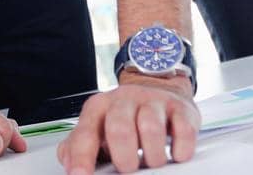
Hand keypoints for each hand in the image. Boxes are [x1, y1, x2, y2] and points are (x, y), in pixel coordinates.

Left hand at [57, 80, 198, 173]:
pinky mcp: (179, 108)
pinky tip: (175, 154)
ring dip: (152, 155)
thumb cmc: (125, 115)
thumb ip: (79, 145)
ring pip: (150, 128)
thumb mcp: (98, 126)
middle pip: (119, 128)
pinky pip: (182, 130)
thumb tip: (69, 163)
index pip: (86, 133)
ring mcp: (153, 101)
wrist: (157, 86)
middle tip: (128, 168)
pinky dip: (180, 149)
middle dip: (124, 158)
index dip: (82, 158)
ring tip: (151, 162)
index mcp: (99, 107)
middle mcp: (124, 100)